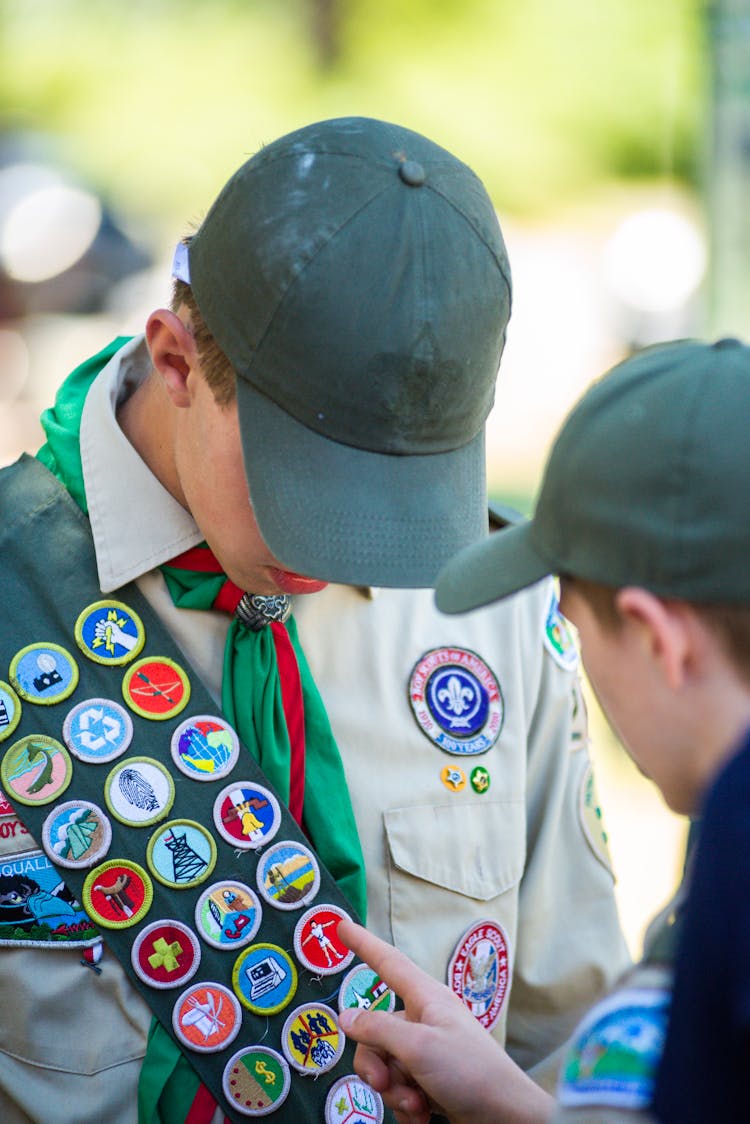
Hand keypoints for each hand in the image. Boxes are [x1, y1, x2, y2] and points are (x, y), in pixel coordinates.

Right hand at [94, 618, 136, 650]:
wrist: (118, 637)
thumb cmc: (117, 631)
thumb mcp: (114, 625)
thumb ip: (109, 622)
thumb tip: (104, 624)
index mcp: (107, 624)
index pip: (102, 621)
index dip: (102, 622)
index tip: (105, 624)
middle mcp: (104, 628)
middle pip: (98, 625)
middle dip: (100, 626)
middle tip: (104, 628)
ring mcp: (103, 632)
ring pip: (97, 630)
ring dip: (99, 630)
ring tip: (104, 632)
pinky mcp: (103, 636)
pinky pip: (97, 635)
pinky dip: (99, 635)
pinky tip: (103, 635)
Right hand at [337, 919, 554, 1123]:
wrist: (505, 1117)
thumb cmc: (469, 1071)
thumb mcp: (417, 1047)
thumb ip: (377, 1030)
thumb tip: (344, 1016)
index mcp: (425, 998)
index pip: (387, 962)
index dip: (363, 943)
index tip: (341, 926)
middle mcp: (424, 1020)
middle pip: (375, 1031)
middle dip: (375, 1065)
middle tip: (385, 1084)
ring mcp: (426, 1051)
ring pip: (385, 1064)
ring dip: (393, 1091)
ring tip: (415, 1105)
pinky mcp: (429, 1079)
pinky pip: (399, 1087)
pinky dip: (405, 1104)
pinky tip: (421, 1116)